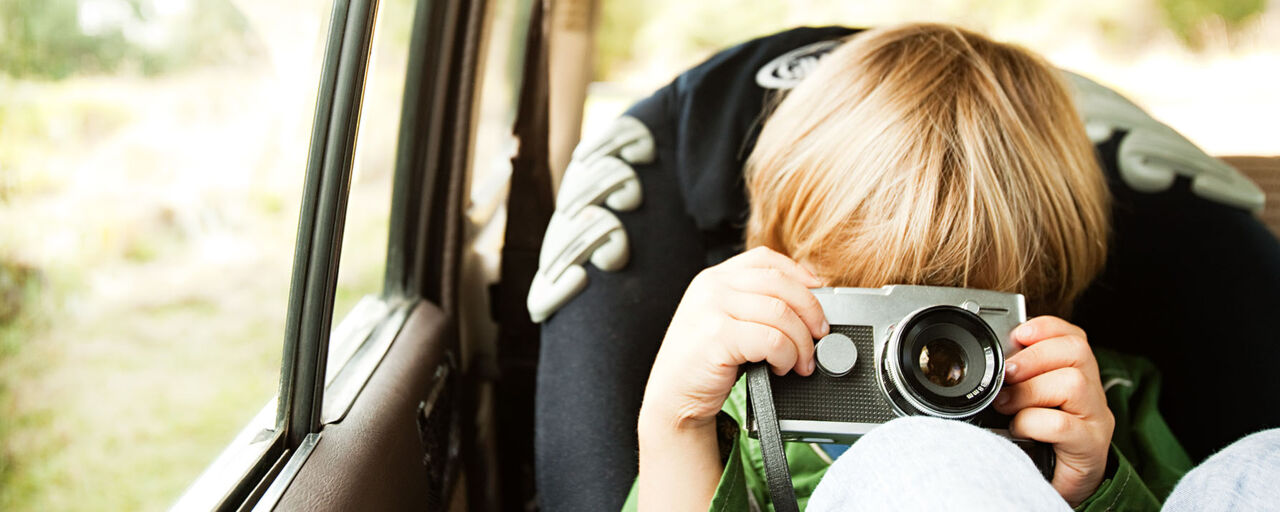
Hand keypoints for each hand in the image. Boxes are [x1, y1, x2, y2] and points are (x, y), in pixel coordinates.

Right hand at [639, 246, 828, 432]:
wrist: (672, 398)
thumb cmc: (703, 363)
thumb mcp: (724, 321)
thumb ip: (754, 304)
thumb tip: (807, 303)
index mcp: (714, 278)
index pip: (766, 259)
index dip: (800, 274)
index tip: (819, 293)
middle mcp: (712, 287)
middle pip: (781, 284)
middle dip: (811, 312)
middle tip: (820, 336)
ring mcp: (712, 309)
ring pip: (781, 313)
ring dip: (802, 342)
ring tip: (800, 361)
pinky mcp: (717, 336)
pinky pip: (772, 340)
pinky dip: (787, 356)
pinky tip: (781, 368)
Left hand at [993, 316, 1114, 506]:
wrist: (1060, 484)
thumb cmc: (1040, 440)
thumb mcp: (1027, 403)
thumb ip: (1015, 381)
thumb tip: (986, 367)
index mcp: (1078, 375)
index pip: (1073, 336)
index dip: (1046, 328)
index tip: (1019, 334)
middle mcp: (1092, 393)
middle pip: (1076, 352)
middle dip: (1033, 357)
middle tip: (1007, 375)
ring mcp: (1095, 419)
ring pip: (1072, 383)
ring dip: (1030, 391)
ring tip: (1008, 405)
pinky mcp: (1090, 446)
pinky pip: (1062, 425)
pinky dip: (1033, 422)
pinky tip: (1020, 428)